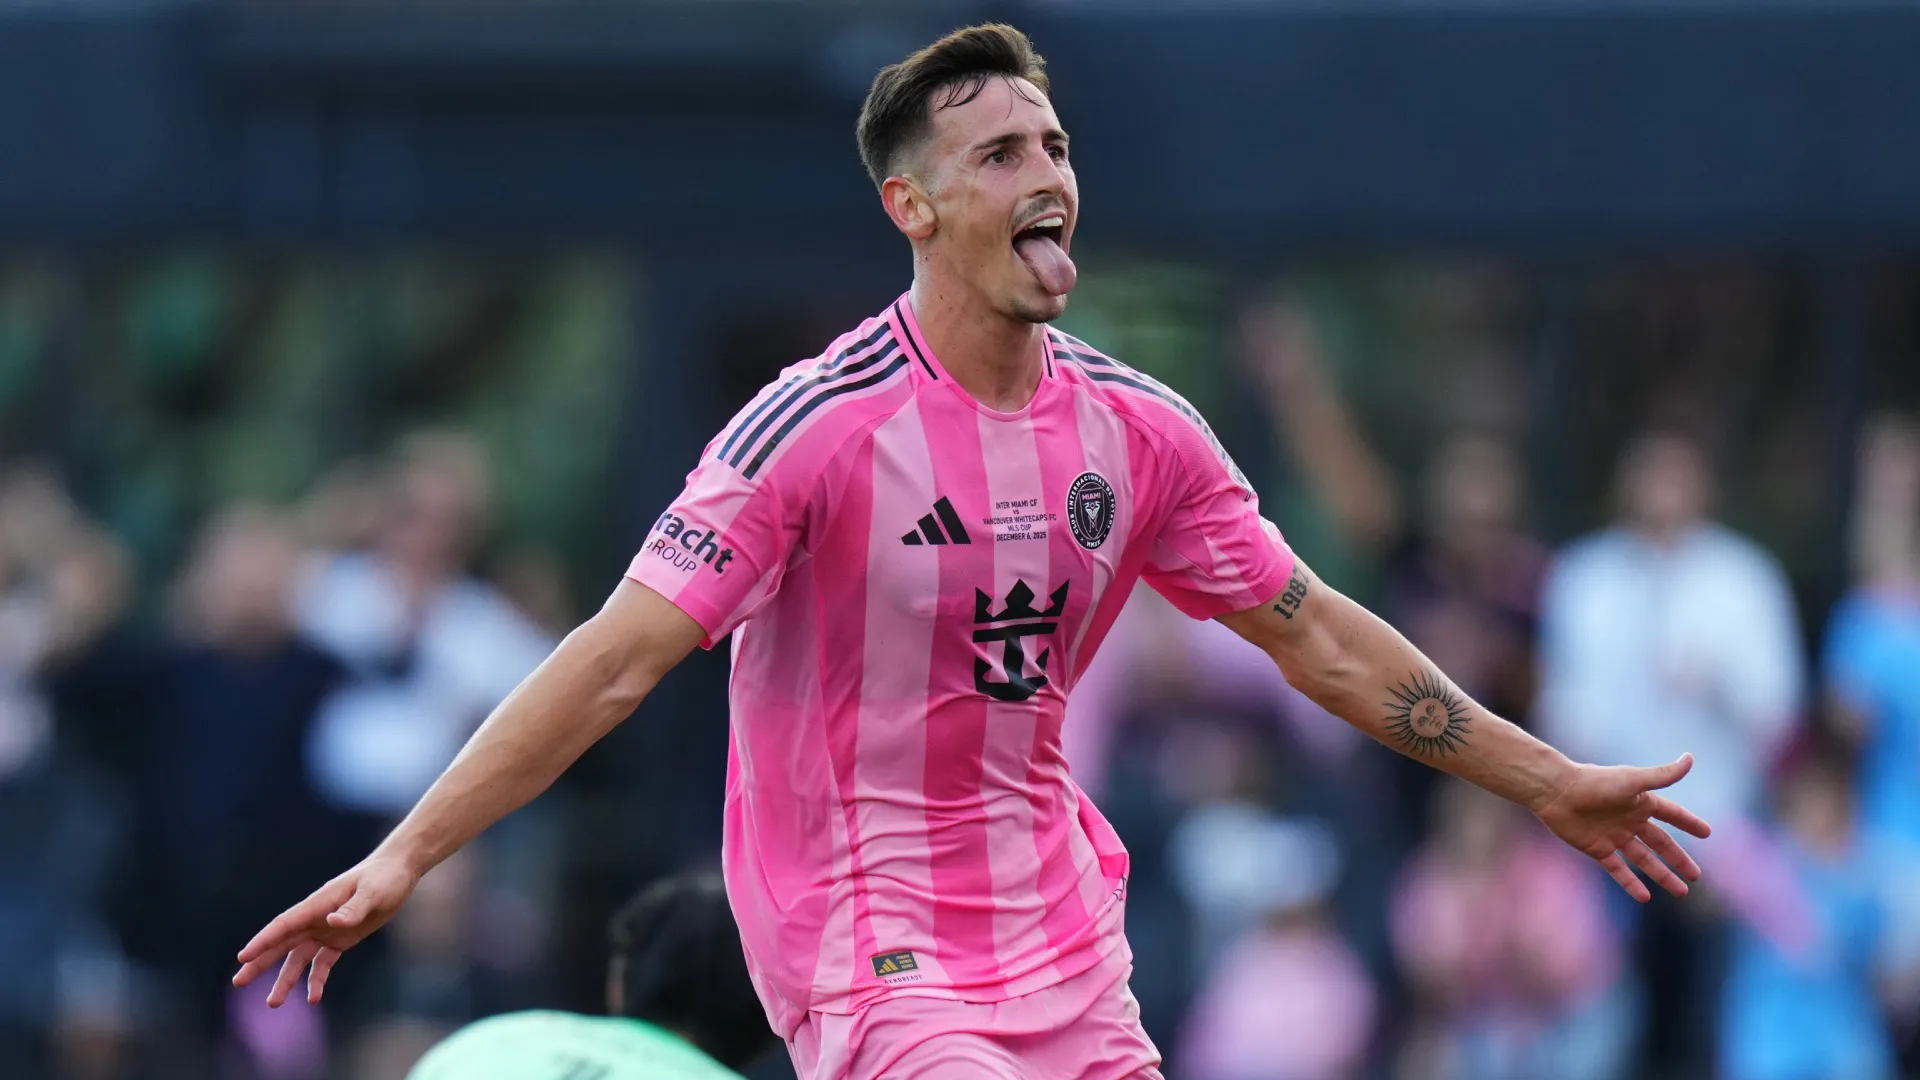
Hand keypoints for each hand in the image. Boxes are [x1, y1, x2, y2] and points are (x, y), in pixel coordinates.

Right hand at [232, 852, 419, 1006]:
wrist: (397, 873)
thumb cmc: (383, 878)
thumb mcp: (373, 892)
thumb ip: (354, 908)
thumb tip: (333, 922)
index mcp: (318, 904)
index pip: (284, 925)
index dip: (263, 941)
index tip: (243, 957)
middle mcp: (316, 919)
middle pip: (281, 944)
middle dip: (259, 962)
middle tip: (238, 982)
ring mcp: (325, 930)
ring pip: (298, 958)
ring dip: (285, 979)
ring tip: (273, 1002)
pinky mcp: (339, 941)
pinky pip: (322, 963)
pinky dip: (316, 980)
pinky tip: (313, 998)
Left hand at [1530, 754, 1711, 901]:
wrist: (1557, 792)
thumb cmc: (1596, 783)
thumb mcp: (1634, 780)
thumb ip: (1663, 775)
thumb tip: (1690, 758)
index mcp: (1640, 802)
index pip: (1672, 815)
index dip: (1689, 823)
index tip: (1707, 833)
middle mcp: (1630, 820)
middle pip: (1661, 844)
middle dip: (1678, 859)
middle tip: (1696, 876)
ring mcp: (1614, 836)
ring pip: (1644, 860)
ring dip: (1661, 875)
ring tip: (1681, 891)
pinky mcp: (1597, 849)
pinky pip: (1618, 869)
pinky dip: (1631, 883)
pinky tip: (1645, 897)